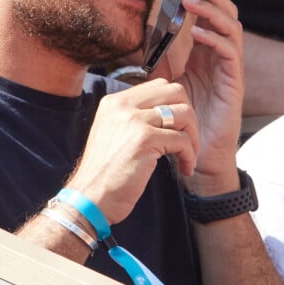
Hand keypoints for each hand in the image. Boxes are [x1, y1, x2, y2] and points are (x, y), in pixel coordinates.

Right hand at [66, 78, 198, 224]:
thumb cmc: (105, 174)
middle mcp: (123, 105)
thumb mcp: (113, 134)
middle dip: (190, 116)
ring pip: (184, 113)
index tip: (178, 128)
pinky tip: (185, 168)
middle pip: (175, 91)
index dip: (176, 104)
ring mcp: (133, 120)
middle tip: (189, 140)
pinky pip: (183, 140)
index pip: (159, 85)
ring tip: (189, 156)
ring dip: (194, 137)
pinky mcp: (144, 139)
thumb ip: (134, 118)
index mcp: (115, 102)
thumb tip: (168, 111)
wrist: (90, 198)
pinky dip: (190, 155)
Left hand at [154, 0, 244, 191]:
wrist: (197, 155)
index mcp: (206, 49)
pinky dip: (214, 38)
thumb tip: (143, 29)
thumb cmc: (182, 118)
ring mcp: (229, 67)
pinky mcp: (234, 82)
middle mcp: (220, 53)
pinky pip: (229, 53)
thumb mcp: (165, 80)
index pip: (209, 8)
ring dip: (211, 10)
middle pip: (224, 10)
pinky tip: (198, 33)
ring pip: (230, 26)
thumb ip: (160, 55)